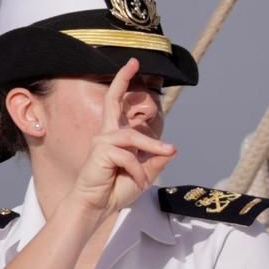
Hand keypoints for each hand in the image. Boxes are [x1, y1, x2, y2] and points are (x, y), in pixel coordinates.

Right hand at [68, 59, 176, 221]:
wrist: (97, 207)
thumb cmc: (116, 190)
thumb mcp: (144, 175)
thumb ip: (155, 161)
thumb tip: (171, 150)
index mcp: (115, 137)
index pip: (117, 105)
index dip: (123, 83)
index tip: (132, 64)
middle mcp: (106, 135)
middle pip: (111, 100)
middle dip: (122, 80)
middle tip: (133, 61)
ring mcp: (101, 142)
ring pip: (134, 136)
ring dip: (152, 149)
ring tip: (161, 160)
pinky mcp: (100, 152)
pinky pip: (130, 157)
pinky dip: (138, 170)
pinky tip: (137, 181)